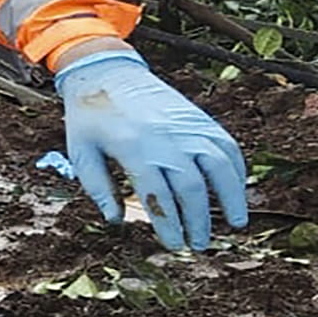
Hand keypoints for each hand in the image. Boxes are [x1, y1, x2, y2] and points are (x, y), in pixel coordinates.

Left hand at [56, 49, 248, 249]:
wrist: (107, 72)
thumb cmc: (90, 117)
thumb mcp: (80, 151)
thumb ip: (96, 187)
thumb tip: (116, 221)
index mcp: (132, 147)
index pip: (158, 196)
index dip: (169, 225)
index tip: (173, 244)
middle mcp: (165, 137)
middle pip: (192, 187)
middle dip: (198, 220)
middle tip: (198, 244)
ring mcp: (187, 126)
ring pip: (220, 166)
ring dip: (231, 197)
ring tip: (234, 224)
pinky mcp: (200, 118)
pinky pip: (228, 146)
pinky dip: (237, 171)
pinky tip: (236, 191)